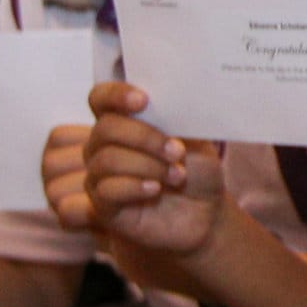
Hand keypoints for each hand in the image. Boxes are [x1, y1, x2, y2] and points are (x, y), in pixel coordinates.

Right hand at [52, 81, 233, 258]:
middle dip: (144, 137)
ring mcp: (101, 176)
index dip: (115, 95)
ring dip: (147, 165)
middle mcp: (104, 147)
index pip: (100, 98)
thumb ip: (175, 117)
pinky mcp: (104, 207)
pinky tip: (156, 189)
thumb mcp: (194, 138)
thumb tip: (166, 99)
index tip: (144, 100)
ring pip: (107, 160)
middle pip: (105, 129)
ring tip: (178, 175)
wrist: (206, 212)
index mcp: (124, 122)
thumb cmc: (197, 170)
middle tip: (177, 151)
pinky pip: (106, 190)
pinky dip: (134, 186)